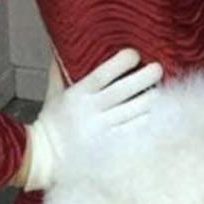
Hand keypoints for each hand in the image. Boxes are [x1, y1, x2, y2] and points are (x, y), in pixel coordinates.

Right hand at [22, 48, 162, 190]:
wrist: (43, 160)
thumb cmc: (52, 123)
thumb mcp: (53, 93)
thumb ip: (59, 69)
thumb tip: (60, 44)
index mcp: (77, 95)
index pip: (102, 75)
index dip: (121, 62)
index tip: (135, 54)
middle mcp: (90, 112)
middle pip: (123, 91)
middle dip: (145, 77)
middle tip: (158, 68)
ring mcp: (101, 132)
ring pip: (134, 112)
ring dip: (151, 100)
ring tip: (160, 89)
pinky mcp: (110, 149)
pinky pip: (135, 133)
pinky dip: (148, 122)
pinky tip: (158, 113)